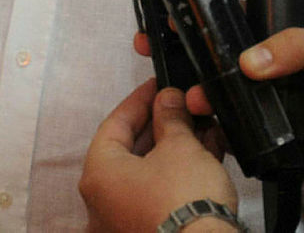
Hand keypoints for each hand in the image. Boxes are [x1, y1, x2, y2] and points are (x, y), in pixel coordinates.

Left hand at [81, 80, 236, 232]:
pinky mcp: (149, 230)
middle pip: (130, 150)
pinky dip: (178, 174)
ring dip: (174, 148)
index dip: (140, 100)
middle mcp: (104, 202)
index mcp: (99, 175)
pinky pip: (160, 193)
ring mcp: (124, 221)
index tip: (157, 86)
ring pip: (148, 172)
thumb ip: (171, 116)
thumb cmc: (183, 205)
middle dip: (162, 125)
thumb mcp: (180, 146)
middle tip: (183, 107)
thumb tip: (168, 99)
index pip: (114, 124)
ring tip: (201, 128)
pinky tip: (204, 156)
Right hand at [194, 26, 303, 193]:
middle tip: (180, 63)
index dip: (216, 24)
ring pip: (228, 102)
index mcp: (291, 46)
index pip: (246, 27)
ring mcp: (273, 111)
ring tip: (195, 100)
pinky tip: (211, 129)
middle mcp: (277, 76)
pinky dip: (223, 135)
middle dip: (201, 64)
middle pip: (229, 65)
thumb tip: (252, 58)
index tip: (191, 23)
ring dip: (206, 99)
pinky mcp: (273, 146)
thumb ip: (297, 45)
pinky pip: (240, 141)